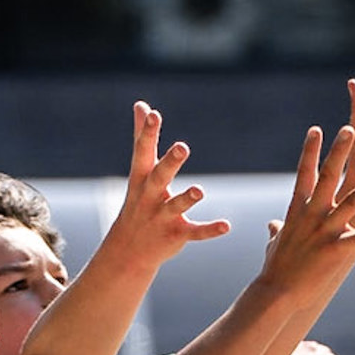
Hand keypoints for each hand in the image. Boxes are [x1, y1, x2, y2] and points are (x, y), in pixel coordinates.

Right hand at [92, 101, 233, 270]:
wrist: (128, 250)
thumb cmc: (138, 201)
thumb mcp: (138, 171)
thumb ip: (142, 137)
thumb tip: (141, 104)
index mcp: (141, 178)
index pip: (143, 152)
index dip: (147, 133)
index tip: (152, 114)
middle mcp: (150, 197)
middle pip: (159, 177)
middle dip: (169, 163)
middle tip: (182, 147)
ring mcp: (162, 217)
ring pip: (175, 206)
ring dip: (187, 198)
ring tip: (199, 190)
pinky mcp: (176, 235)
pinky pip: (194, 232)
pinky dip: (210, 230)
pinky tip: (226, 225)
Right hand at [260, 122, 354, 305]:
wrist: (274, 292)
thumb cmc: (274, 269)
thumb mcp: (275, 244)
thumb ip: (276, 230)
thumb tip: (272, 225)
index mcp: (298, 210)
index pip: (304, 173)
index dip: (310, 150)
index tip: (316, 129)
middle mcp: (312, 215)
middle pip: (328, 176)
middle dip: (339, 152)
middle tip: (349, 128)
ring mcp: (325, 231)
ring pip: (353, 202)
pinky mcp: (336, 250)